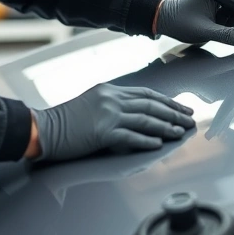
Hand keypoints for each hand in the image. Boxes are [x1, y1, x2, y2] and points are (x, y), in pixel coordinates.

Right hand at [30, 84, 195, 162]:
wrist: (43, 128)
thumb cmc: (65, 120)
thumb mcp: (91, 103)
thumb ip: (112, 104)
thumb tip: (133, 112)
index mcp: (110, 90)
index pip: (146, 94)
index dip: (167, 101)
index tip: (181, 107)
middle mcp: (112, 99)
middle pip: (151, 106)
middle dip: (174, 113)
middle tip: (190, 119)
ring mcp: (108, 115)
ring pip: (146, 120)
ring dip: (166, 127)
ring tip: (180, 132)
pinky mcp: (103, 132)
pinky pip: (131, 137)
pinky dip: (146, 141)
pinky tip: (158, 145)